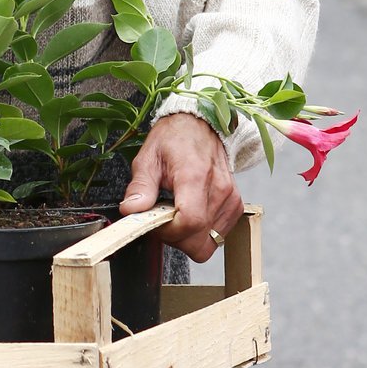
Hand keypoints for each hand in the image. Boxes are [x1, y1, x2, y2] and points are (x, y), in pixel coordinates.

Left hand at [118, 113, 242, 263]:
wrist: (200, 125)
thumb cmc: (174, 139)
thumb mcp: (148, 157)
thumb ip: (140, 187)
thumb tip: (131, 210)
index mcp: (195, 176)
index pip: (189, 221)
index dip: (168, 231)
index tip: (154, 222)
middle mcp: (218, 190)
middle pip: (199, 240)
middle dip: (175, 238)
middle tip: (160, 220)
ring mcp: (229, 199)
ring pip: (208, 242)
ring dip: (187, 237)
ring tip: (174, 215)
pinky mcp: (235, 206)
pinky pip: (217, 235)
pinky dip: (201, 232)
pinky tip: (188, 214)